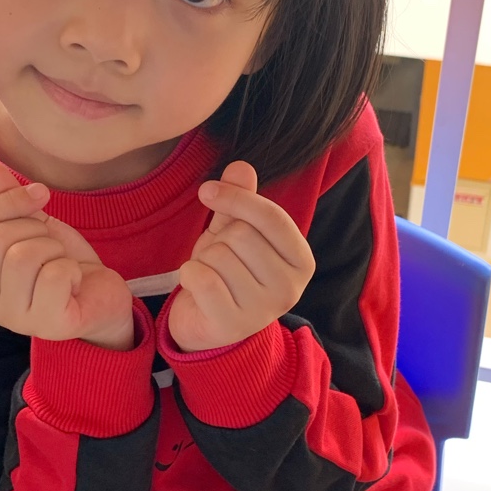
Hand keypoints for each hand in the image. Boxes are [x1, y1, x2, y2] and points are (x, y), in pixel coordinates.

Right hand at [0, 161, 134, 349]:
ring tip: (62, 263)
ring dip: (54, 249)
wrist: (100, 296)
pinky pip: (55, 276)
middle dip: (35, 228)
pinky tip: (74, 281)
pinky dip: (72, 269)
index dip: (10, 200)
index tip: (40, 194)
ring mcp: (14, 319)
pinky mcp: (49, 324)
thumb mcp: (31, 225)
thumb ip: (5, 200)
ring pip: (23, 258)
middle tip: (52, 244)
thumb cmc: (59, 263)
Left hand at [168, 162, 314, 352]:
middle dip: (218, 239)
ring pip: (219, 255)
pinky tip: (195, 286)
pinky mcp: (231, 325)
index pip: (272, 217)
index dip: (236, 197)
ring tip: (209, 275)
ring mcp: (262, 311)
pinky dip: (189, 275)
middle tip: (217, 257)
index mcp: (301, 261)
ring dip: (202, 259)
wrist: (207, 324)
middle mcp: (290, 288)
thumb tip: (240, 166)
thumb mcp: (234, 230)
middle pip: (242, 234)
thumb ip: (241, 199)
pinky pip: (202, 278)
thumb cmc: (227, 272)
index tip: (207, 190)